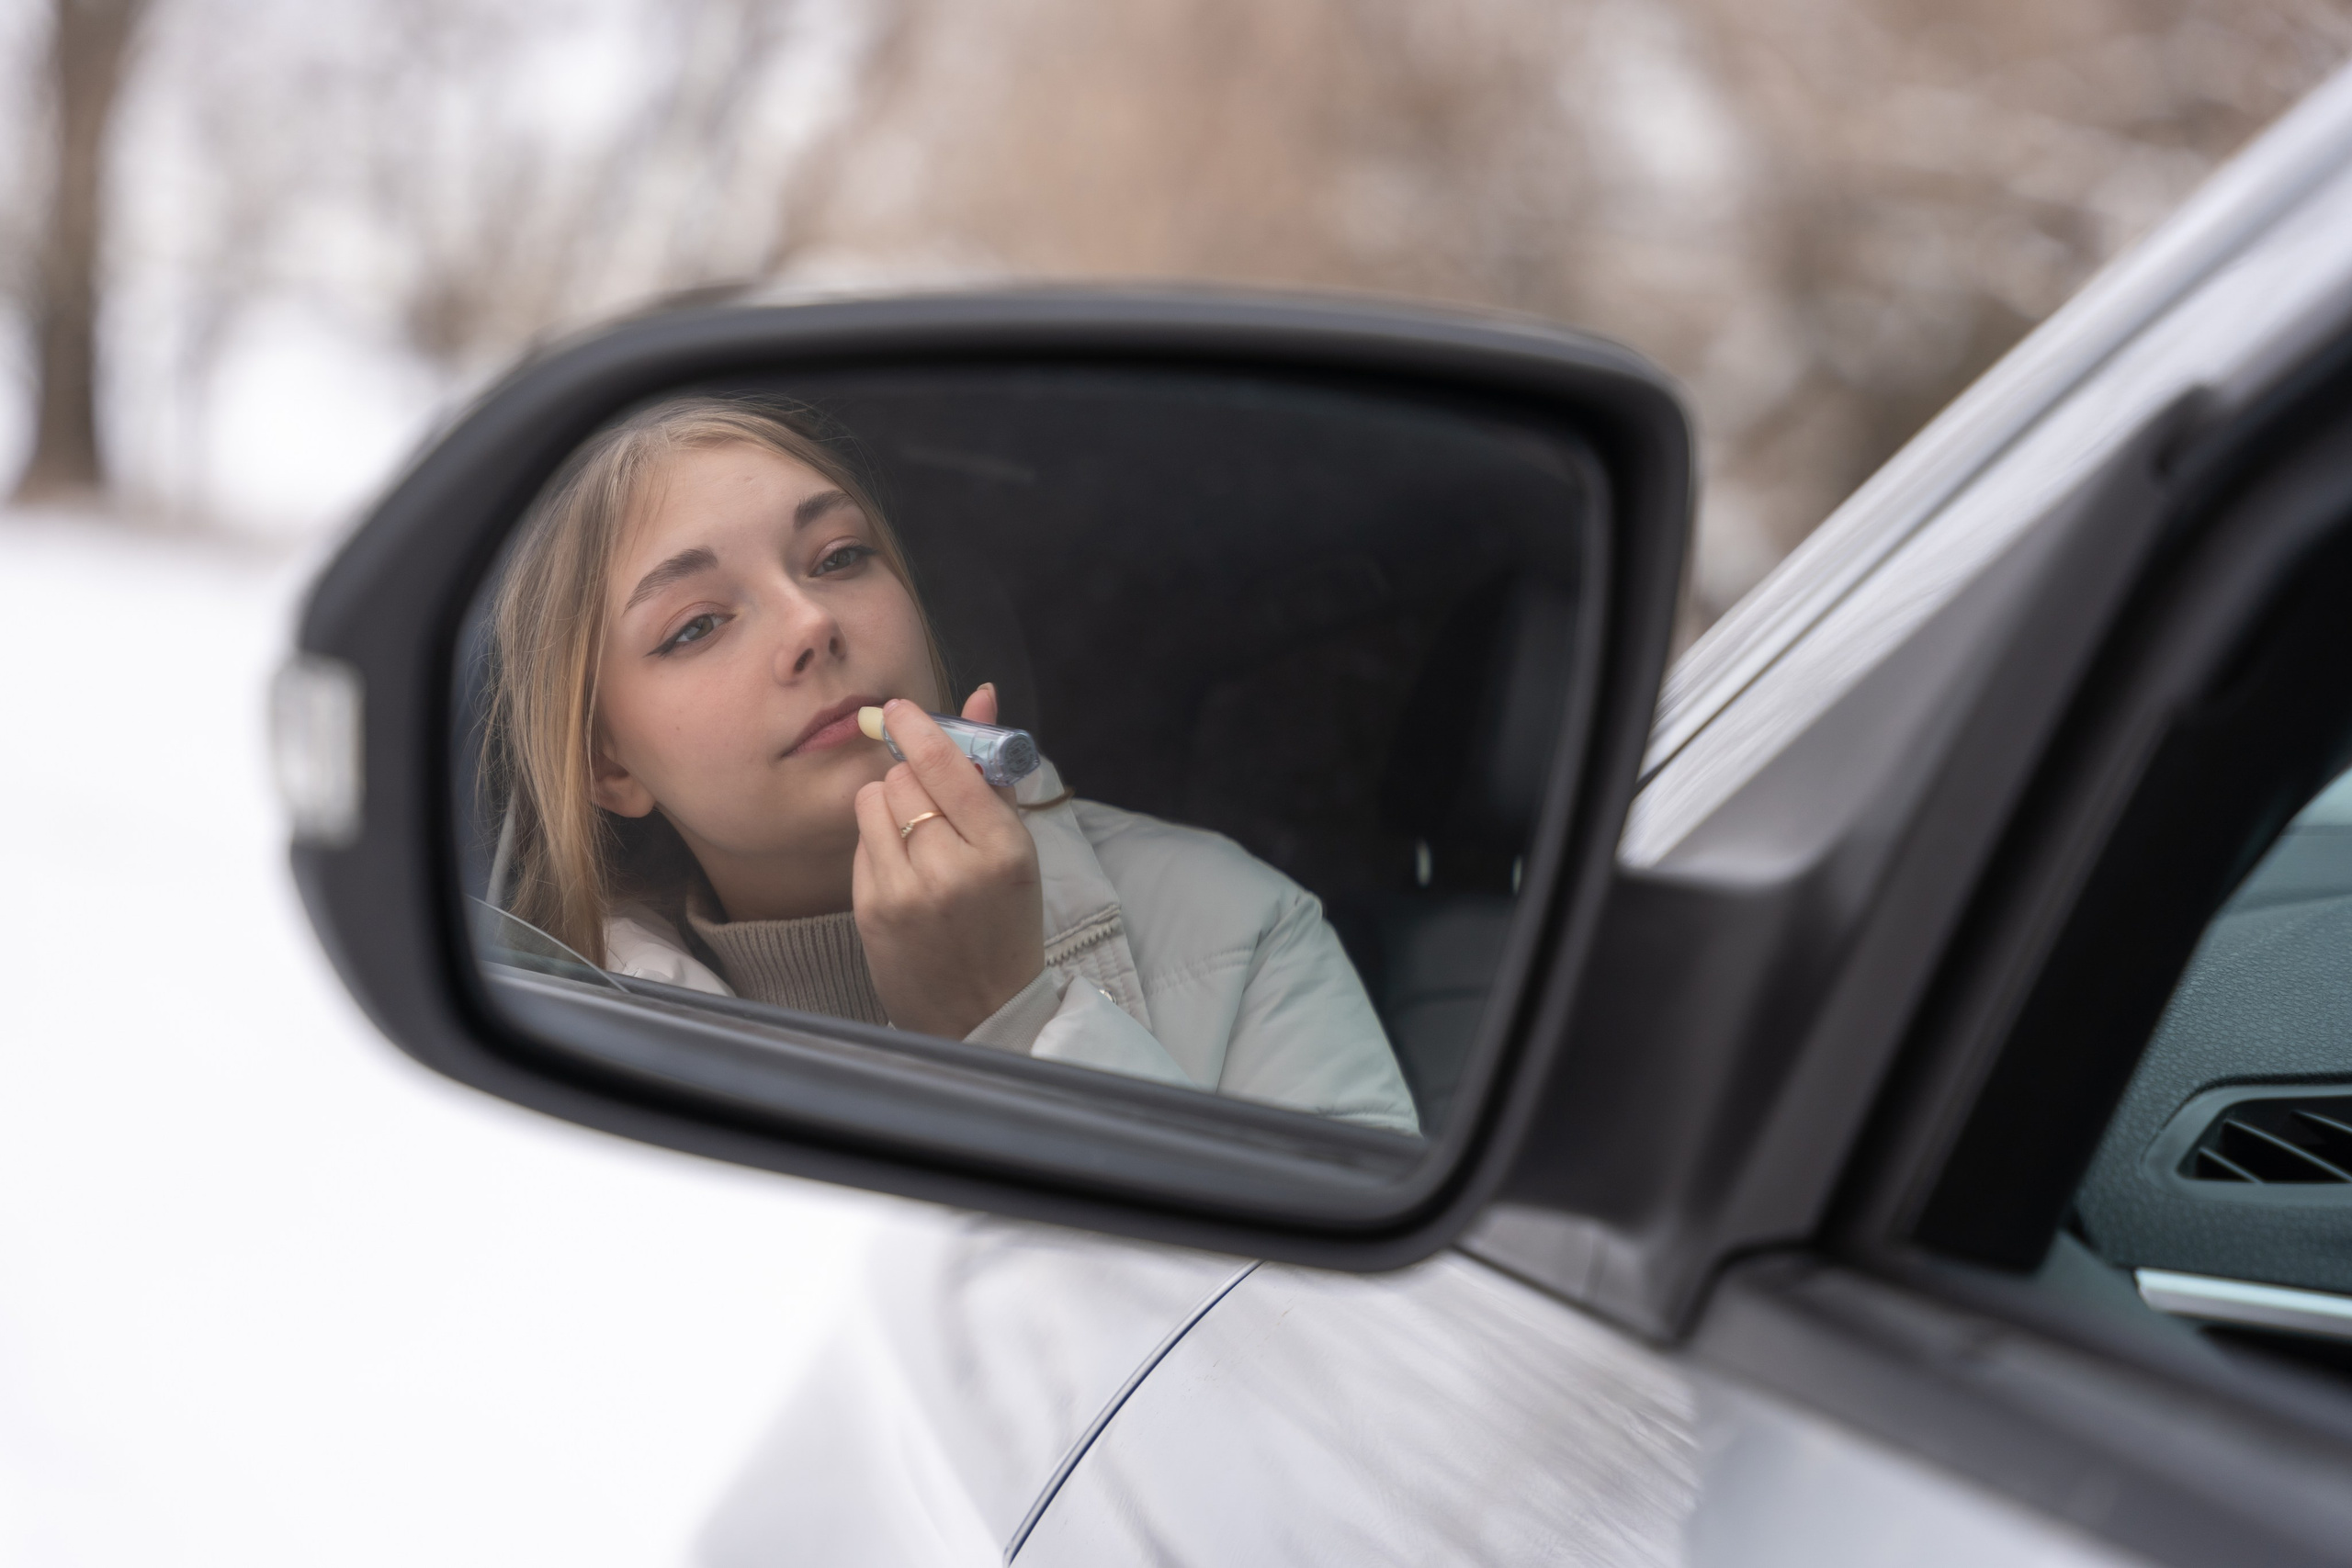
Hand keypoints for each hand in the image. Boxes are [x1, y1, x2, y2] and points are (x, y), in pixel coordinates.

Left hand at [851, 686, 1046, 1037]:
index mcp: (1002, 850)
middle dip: (911, 779)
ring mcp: (907, 893)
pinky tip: (903, 871)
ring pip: (872, 802)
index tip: (900, 709)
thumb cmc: (1005, 922)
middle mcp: (953, 869)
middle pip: (902, 779)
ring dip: (889, 807)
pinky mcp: (872, 911)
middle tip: (930, 801)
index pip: (946, 766)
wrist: (983, 1011)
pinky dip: (877, 845)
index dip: (917, 729)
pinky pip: (860, 843)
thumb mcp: (1016, 848)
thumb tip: (979, 692)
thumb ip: (993, 770)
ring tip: (917, 839)